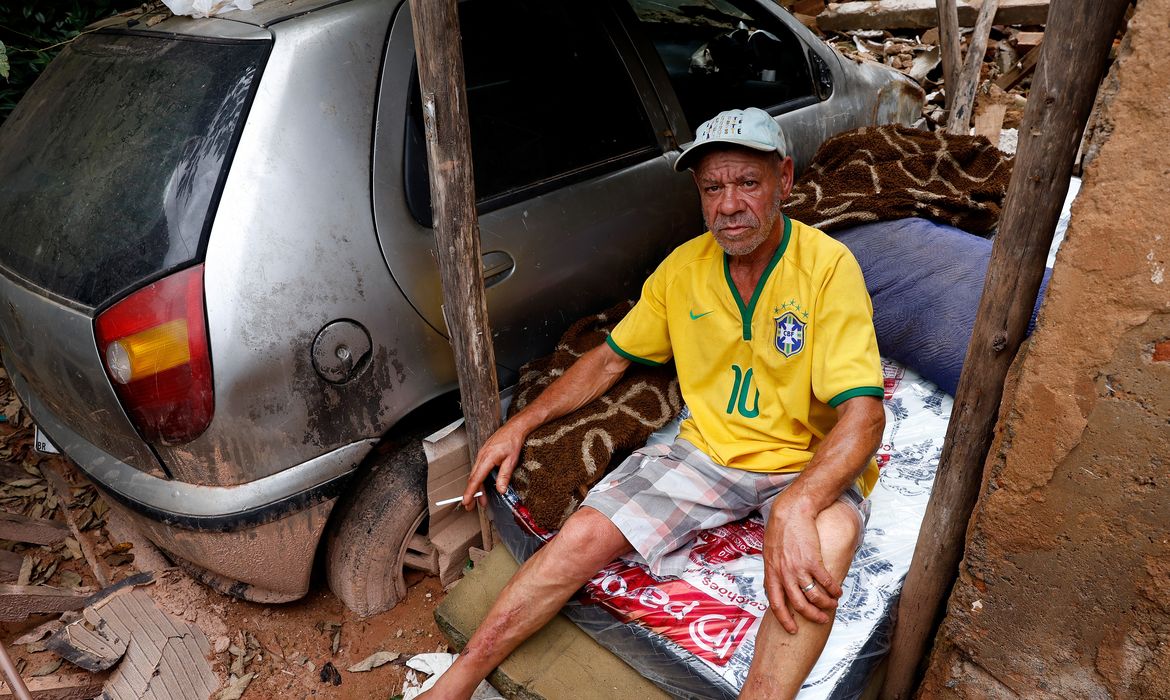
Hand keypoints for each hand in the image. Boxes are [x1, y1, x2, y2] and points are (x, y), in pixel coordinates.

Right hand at [462, 420, 527, 509]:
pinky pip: (479, 470)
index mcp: (487, 458)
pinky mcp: (484, 456)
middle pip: (473, 478)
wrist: (514, 428)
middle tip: (470, 506)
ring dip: (477, 488)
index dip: (470, 491)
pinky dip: (480, 480)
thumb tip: (501, 490)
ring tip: (480, 501)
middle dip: (471, 493)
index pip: (476, 478)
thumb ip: (504, 476)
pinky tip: (484, 487)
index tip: (466, 501)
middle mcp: (481, 457)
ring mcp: (481, 456)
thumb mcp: (511, 460)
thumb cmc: (513, 441)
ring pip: (476, 475)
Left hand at [762, 498, 842, 633]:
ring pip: (814, 596)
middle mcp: (784, 574)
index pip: (776, 604)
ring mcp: (798, 568)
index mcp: (771, 573)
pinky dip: (834, 589)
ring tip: (833, 604)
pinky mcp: (813, 560)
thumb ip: (774, 570)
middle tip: (821, 620)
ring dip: (826, 604)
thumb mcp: (769, 553)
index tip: (792, 629)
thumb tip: (777, 583)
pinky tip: (838, 591)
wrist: (791, 511)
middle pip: (798, 604)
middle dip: (812, 616)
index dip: (784, 619)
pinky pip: (826, 581)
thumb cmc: (779, 530)